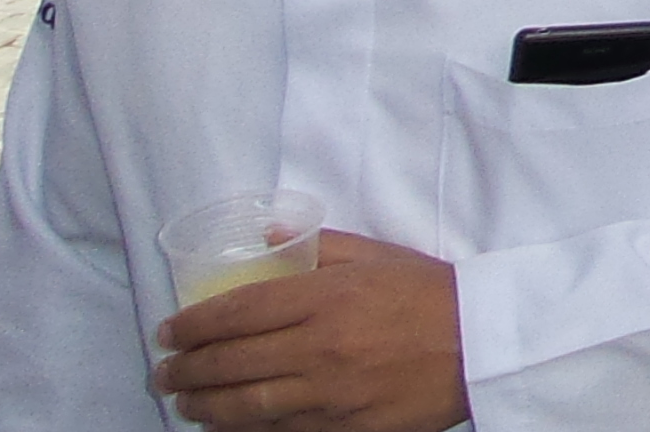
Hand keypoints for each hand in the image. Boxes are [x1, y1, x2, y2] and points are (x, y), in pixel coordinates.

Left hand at [151, 231, 466, 431]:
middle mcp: (320, 347)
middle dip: (184, 370)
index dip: (191, 324)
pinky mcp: (346, 427)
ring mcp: (331, 393)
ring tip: (184, 402)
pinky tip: (226, 426)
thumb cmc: (433, 293)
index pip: (236, 312)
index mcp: (327, 297)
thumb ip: (322, 244)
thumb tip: (268, 236)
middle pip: (229, 362)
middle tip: (163, 372)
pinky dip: (244, 431)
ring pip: (244, 406)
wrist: (486, 342)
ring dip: (203, 405)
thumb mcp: (380, 255)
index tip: (168, 331)